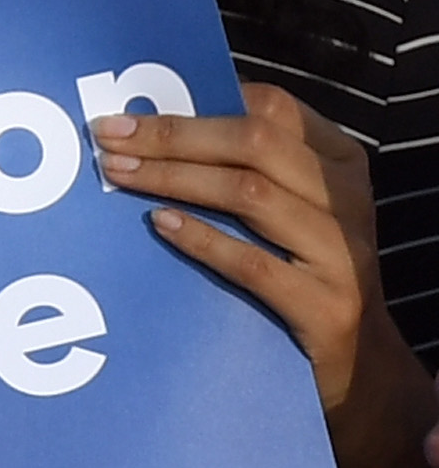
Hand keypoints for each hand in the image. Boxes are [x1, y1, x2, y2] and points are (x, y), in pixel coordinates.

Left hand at [96, 84, 437, 467]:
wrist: (361, 369)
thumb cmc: (303, 273)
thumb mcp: (290, 212)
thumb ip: (246, 167)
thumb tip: (154, 122)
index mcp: (339, 163)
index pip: (273, 108)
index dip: (198, 99)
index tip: (131, 105)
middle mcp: (347, 200)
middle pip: (255, 143)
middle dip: (172, 134)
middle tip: (107, 135)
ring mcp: (343, 254)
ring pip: (251, 194)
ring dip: (172, 178)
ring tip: (117, 173)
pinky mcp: (326, 307)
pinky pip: (255, 265)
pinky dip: (202, 240)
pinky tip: (158, 225)